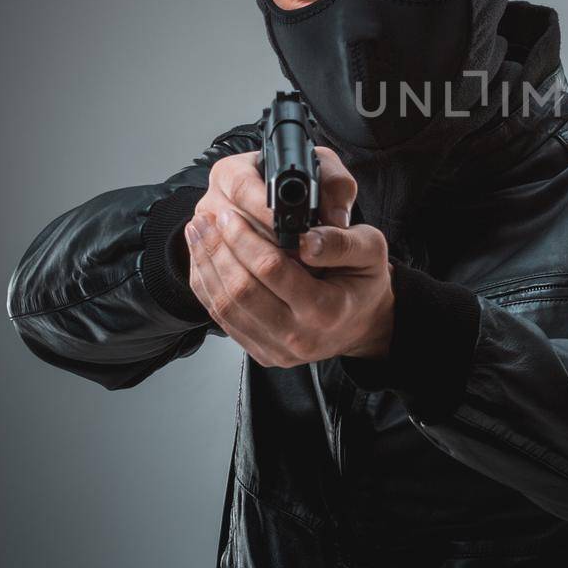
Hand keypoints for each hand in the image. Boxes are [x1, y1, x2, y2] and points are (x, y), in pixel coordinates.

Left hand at [181, 150, 393, 366]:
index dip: (245, 239)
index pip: (272, 270)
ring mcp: (277, 349)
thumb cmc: (364, 282)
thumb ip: (341, 242)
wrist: (363, 324)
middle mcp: (298, 336)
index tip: (231, 215)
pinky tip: (203, 260)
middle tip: (205, 219)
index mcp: (326, 310)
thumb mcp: (371, 250)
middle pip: (241, 291)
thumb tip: (306, 238)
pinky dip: (207, 287)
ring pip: (225, 307)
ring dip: (206, 266)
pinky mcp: (261, 352)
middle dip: (217, 250)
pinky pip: (223, 320)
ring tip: (197, 234)